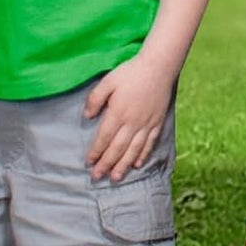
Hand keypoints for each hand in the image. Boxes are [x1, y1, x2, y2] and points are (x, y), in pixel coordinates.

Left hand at [84, 55, 172, 182]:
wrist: (159, 67)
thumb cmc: (130, 72)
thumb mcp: (107, 81)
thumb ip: (95, 99)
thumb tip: (86, 117)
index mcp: (118, 113)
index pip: (104, 138)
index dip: (96, 152)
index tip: (89, 163)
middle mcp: (133, 123)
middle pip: (117, 149)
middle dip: (106, 164)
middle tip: (97, 177)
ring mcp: (147, 124)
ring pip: (133, 150)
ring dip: (123, 165)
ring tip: (115, 178)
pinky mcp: (157, 122)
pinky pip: (150, 143)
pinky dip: (143, 155)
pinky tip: (137, 164)